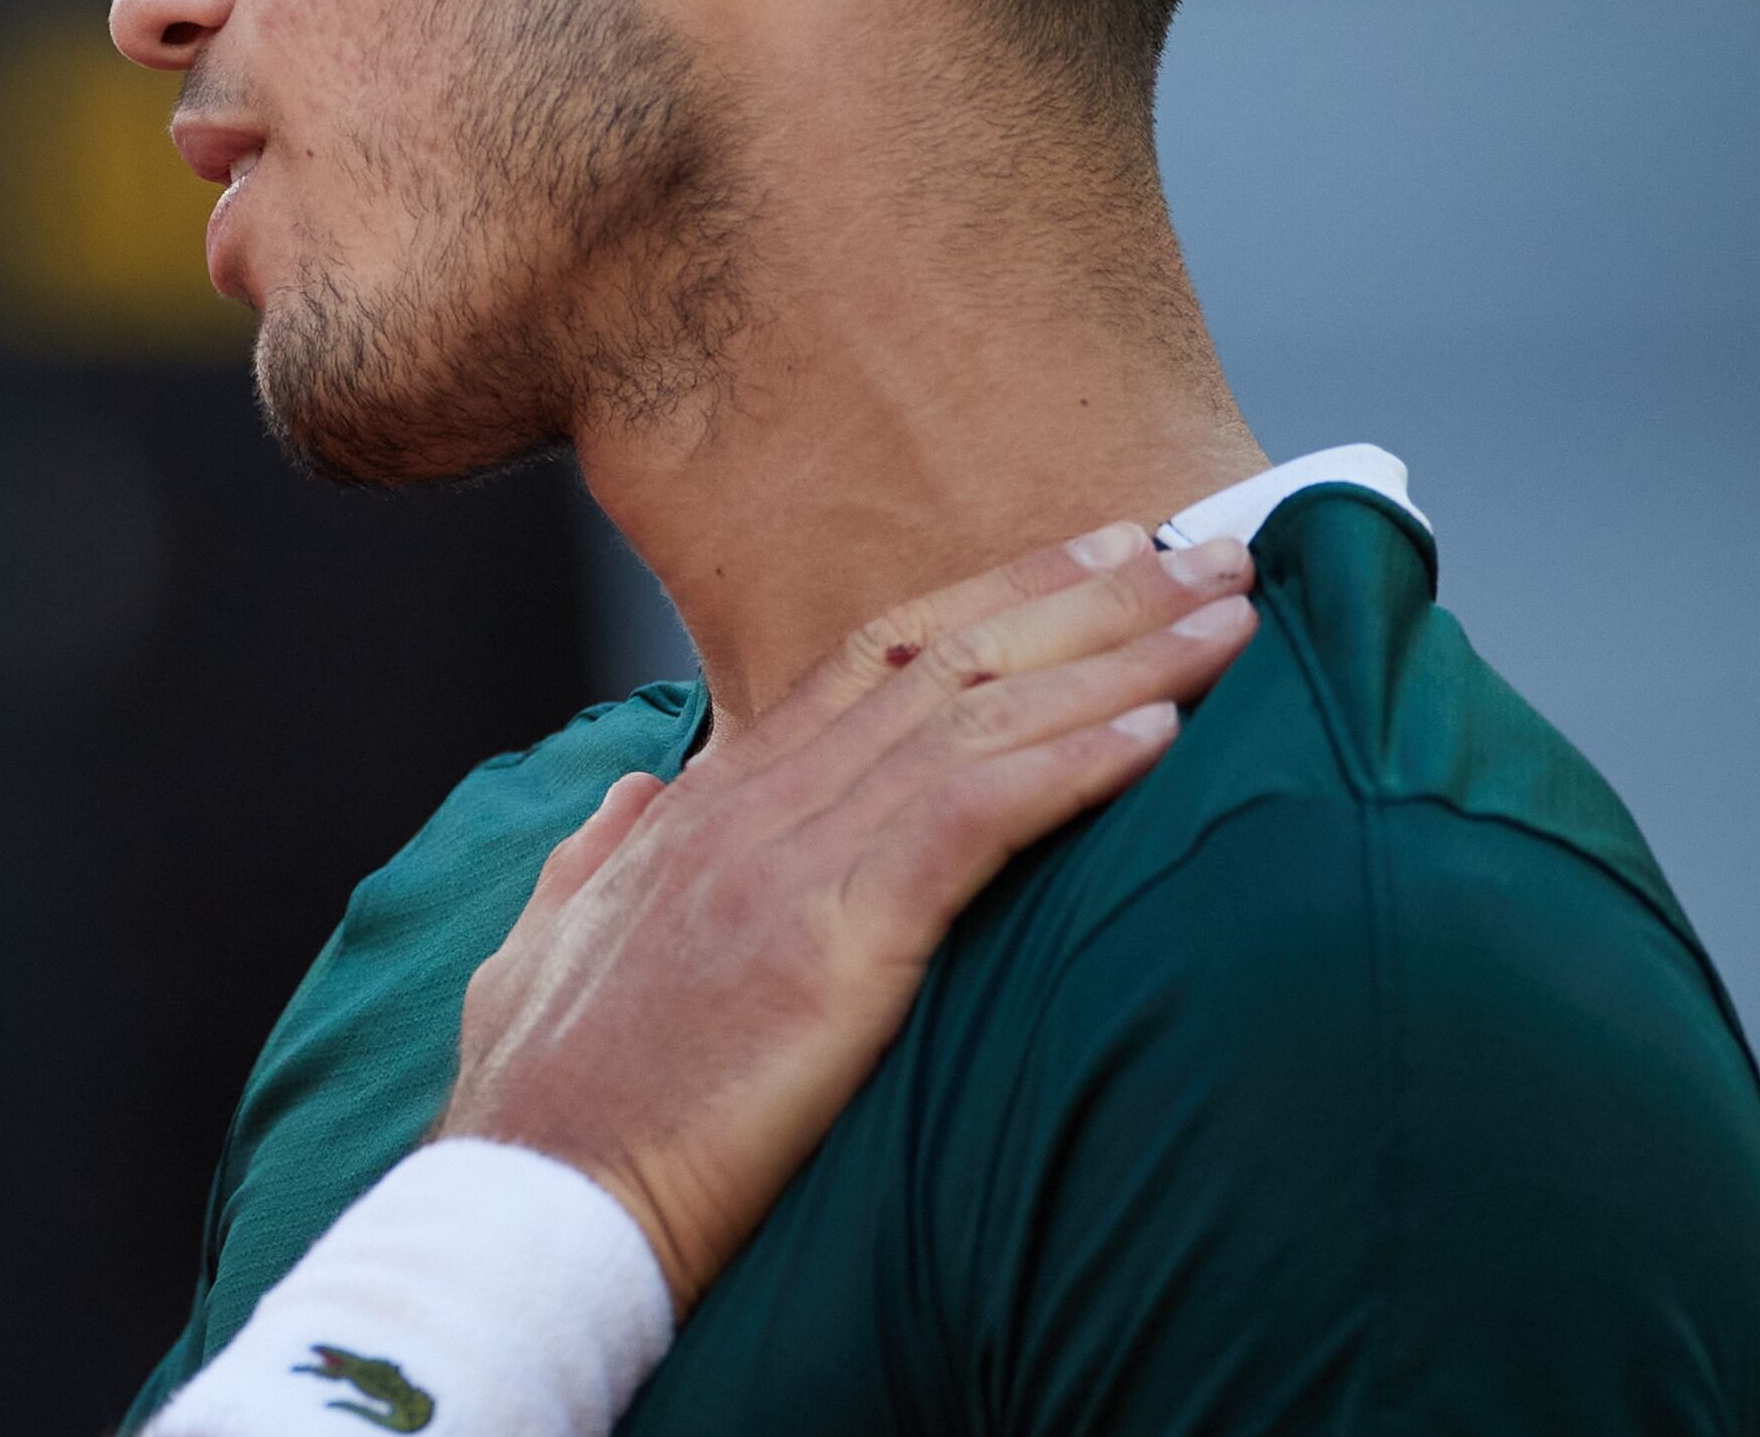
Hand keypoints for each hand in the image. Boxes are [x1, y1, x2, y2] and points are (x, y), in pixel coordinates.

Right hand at [433, 524, 1259, 1313]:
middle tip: (1205, 551)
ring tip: (1228, 618)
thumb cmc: (542, 1113)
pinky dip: (1071, 763)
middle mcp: (747, 811)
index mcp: (699, 814)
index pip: (865, 666)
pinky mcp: (827, 945)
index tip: (1089, 558)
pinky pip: (972, 820)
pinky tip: (1160, 729)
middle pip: (943, 662)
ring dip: (1119, 659)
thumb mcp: (543, 955)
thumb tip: (638, 796)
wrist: (531, 1207)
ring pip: (976, 719)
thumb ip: (596, 865)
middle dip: (1087, 596)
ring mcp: (785, 868)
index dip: (988, 602)